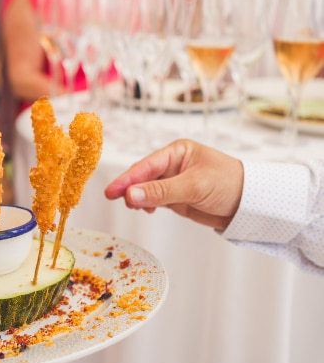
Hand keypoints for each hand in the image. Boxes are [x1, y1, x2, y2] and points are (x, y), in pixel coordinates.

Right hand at [104, 139, 243, 229]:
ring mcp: (174, 182)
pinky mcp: (177, 197)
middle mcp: (173, 165)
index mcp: (178, 152)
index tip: (111, 191)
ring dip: (137, 198)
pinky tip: (145, 211)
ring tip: (132, 208)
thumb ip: (161, 191)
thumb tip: (131, 195)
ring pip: (146, 189)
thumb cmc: (229, 184)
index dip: (127, 178)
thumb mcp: (193, 186)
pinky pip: (154, 200)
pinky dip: (147, 205)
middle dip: (129, 188)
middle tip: (117, 200)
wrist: (250, 204)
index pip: (146, 165)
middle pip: (142, 176)